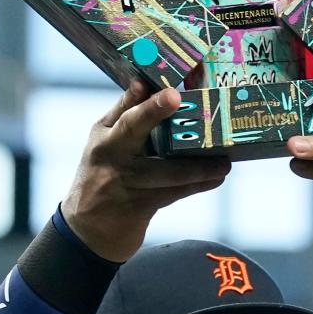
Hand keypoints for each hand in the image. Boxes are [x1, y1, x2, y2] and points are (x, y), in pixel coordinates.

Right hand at [60, 80, 230, 262]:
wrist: (87, 231)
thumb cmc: (102, 176)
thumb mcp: (103, 144)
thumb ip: (123, 114)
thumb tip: (143, 82)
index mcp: (104, 137)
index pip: (125, 112)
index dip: (145, 98)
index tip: (166, 87)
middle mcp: (111, 156)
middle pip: (134, 128)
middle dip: (153, 112)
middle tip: (177, 98)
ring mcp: (124, 183)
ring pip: (166, 170)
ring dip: (199, 165)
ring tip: (224, 161)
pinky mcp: (139, 207)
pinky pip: (174, 192)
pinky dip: (198, 185)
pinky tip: (216, 178)